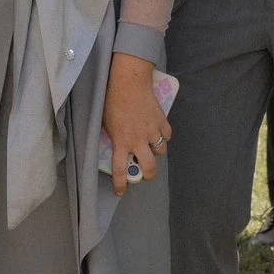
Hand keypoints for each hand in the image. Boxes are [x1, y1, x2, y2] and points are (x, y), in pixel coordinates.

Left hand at [102, 53, 170, 194]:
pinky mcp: (162, 121)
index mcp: (121, 141)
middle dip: (149, 174)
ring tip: (151, 145)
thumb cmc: (112, 100)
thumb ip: (113, 136)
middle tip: (145, 173)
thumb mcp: (106, 122)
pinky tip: (158, 131)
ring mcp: (152, 131)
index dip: (120, 184)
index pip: (120, 170)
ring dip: (156, 151)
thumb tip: (117, 146)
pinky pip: (167, 135)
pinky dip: (163, 135)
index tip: (120, 191)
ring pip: (160, 151)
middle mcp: (138, 140)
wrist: (129, 82)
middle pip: (149, 167)